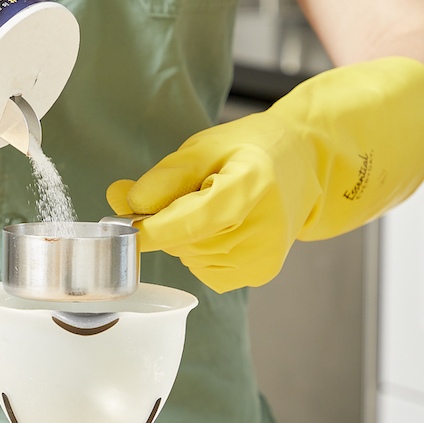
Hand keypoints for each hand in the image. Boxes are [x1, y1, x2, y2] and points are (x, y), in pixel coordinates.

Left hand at [107, 58, 423, 293]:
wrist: (303, 165)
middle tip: (186, 194)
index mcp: (253, 185)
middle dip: (168, 223)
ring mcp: (264, 256)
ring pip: (191, 258)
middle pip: (187, 240)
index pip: (197, 219)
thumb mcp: (204, 148)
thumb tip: (120, 201)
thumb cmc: (251, 150)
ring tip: (212, 206)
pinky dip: (200, 252)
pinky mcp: (260, 274)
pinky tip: (221, 229)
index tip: (125, 229)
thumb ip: (162, 178)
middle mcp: (264, 228)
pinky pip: (205, 271)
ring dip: (185, 237)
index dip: (156, 228)